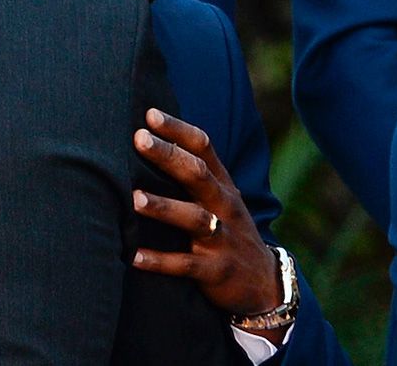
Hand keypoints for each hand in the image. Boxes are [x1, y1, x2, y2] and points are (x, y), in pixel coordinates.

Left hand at [130, 109, 286, 342]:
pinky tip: (134, 256)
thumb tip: (147, 140)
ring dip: (164, 208)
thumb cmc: (226, 229)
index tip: (150, 114)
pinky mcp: (216, 271)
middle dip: (168, 156)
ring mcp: (222, 238)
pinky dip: (160, 261)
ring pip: (194, 219)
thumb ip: (191, 173)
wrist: (262, 283)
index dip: (178, 129)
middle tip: (139, 139)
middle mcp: (224, 206)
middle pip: (197, 175)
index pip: (203, 148)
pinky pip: (186, 265)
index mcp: (223, 185)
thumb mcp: (219, 198)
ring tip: (135, 199)